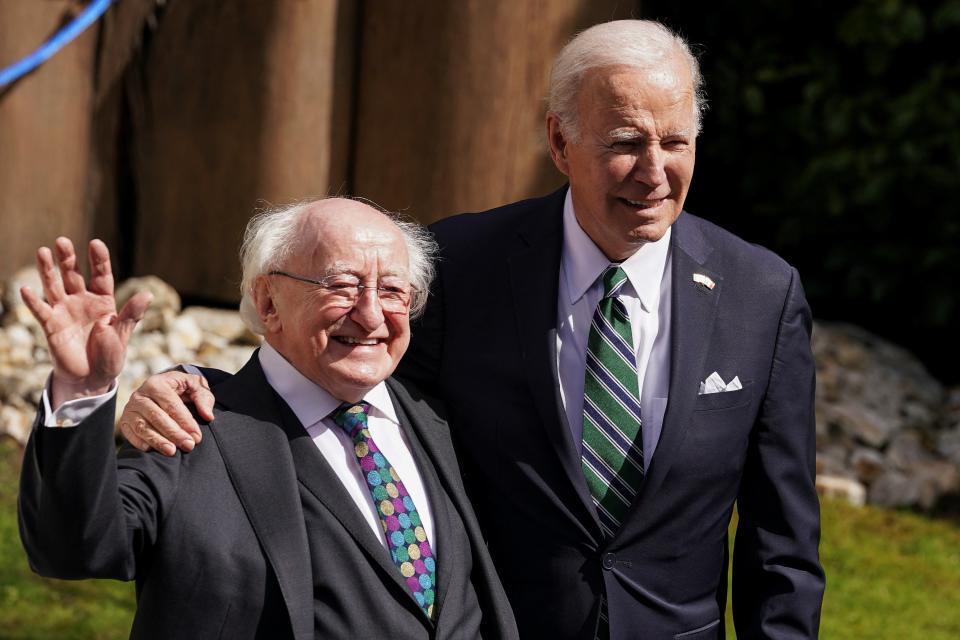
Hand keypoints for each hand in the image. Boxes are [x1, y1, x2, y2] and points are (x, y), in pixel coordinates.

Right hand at [20, 237, 151, 408]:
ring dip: (47, 270)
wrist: (92, 378)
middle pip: (74, 275)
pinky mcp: (51, 326)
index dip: (99, 260)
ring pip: (54, 286)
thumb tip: (148, 294)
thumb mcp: (123, 334)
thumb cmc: (110, 355)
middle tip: (62, 241)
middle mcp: (82, 301)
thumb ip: (131, 315)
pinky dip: (33, 301)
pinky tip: (26, 289)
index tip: (95, 243)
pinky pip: (41, 311)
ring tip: (42, 252)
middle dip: (68, 258)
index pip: (101, 275)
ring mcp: (65, 311)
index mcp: (103, 301)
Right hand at [119, 371, 215, 455]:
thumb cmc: (181, 388)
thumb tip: (207, 416)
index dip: (185, 421)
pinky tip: (152, 451)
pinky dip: (140, 443)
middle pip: (157, 417)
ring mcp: (130, 408)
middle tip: (188, 445)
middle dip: (174, 433)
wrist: (160, 388)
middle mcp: (140, 395)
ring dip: (157, 441)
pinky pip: (131, 434)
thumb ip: (203, 398)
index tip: (197, 436)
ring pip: (143, 427)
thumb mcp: (195, 386)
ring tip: (172, 451)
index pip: (172, 405)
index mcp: (157, 383)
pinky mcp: (125, 421)